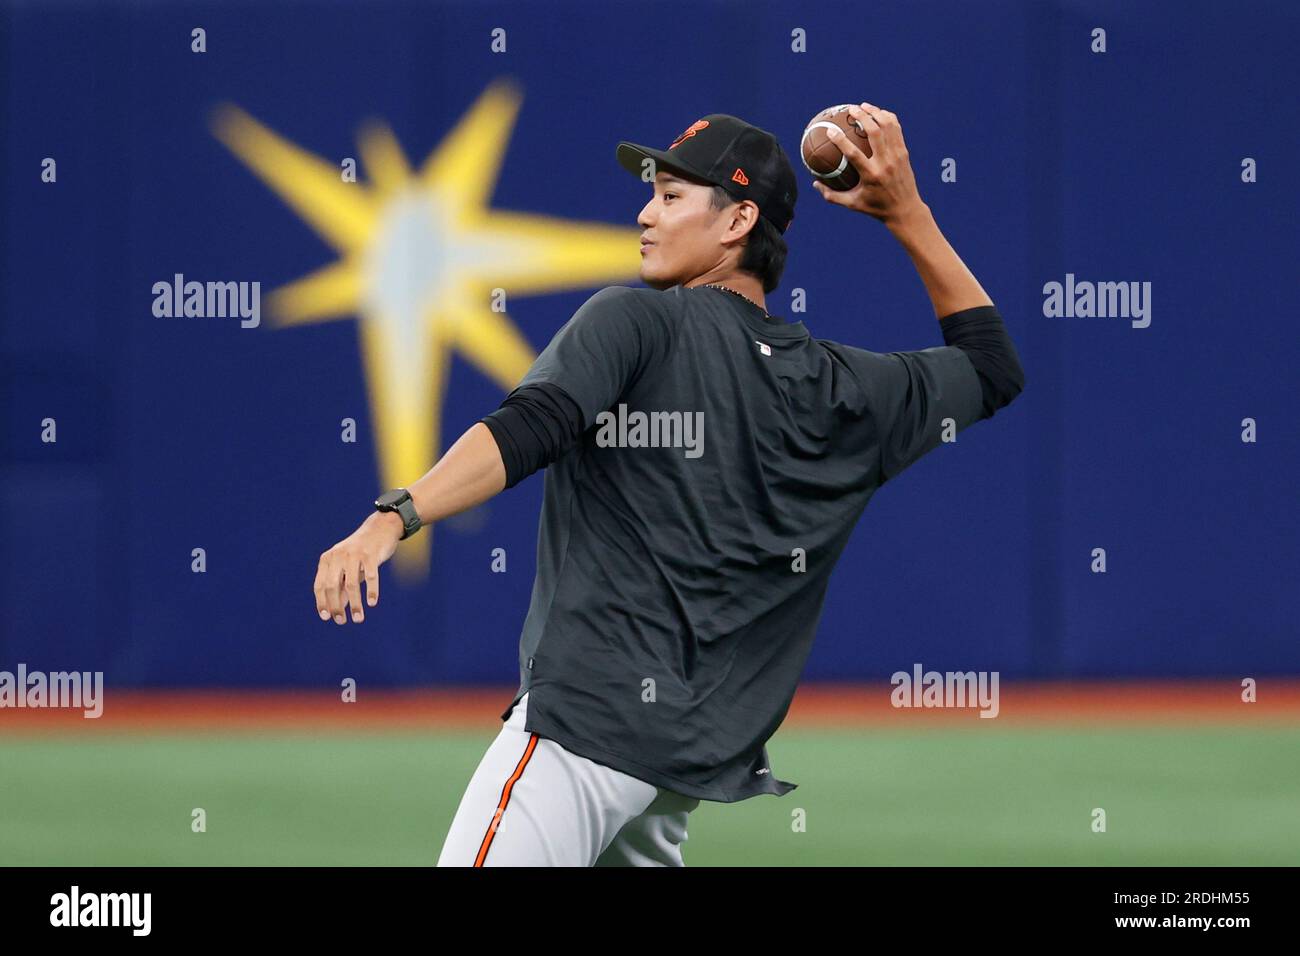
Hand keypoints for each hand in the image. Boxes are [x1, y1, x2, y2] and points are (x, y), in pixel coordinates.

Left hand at [314, 511, 403, 623]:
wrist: (380, 528)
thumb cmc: (361, 551)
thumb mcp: (347, 567)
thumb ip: (340, 585)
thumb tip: (336, 609)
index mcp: (328, 559)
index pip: (320, 585)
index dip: (322, 602)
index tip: (327, 617)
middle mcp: (338, 556)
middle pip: (332, 586)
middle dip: (336, 606)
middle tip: (342, 621)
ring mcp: (354, 554)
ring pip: (351, 584)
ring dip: (355, 604)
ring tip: (358, 618)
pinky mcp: (371, 554)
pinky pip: (370, 576)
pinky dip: (371, 591)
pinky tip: (372, 603)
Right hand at [811, 103, 925, 227]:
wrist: (905, 209)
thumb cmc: (876, 208)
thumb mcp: (853, 205)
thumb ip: (832, 195)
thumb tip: (815, 183)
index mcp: (871, 175)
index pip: (854, 154)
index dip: (841, 140)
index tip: (830, 130)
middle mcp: (885, 163)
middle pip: (874, 132)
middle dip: (862, 116)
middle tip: (850, 109)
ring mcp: (897, 156)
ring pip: (887, 126)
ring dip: (875, 113)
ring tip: (864, 106)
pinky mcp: (904, 153)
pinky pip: (896, 129)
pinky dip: (887, 118)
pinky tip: (878, 113)